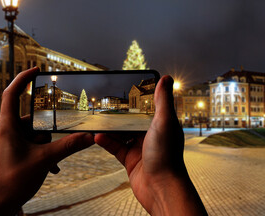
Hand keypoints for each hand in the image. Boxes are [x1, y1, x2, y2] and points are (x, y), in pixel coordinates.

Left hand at [0, 67, 94, 214]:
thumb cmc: (10, 182)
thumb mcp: (44, 160)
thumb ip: (69, 146)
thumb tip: (89, 137)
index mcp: (7, 127)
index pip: (12, 94)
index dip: (23, 79)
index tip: (36, 70)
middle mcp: (7, 132)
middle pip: (32, 120)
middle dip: (47, 133)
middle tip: (51, 147)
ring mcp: (10, 143)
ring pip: (35, 135)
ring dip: (47, 147)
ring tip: (50, 162)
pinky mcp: (14, 153)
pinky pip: (32, 146)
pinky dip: (43, 154)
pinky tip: (51, 167)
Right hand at [95, 75, 206, 214]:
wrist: (161, 188)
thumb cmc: (167, 155)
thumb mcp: (164, 121)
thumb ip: (163, 100)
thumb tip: (166, 78)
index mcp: (162, 124)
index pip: (149, 107)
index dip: (139, 98)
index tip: (126, 89)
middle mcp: (152, 135)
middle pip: (133, 120)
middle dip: (120, 113)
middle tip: (106, 104)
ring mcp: (140, 147)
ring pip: (122, 133)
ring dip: (111, 127)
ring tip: (98, 118)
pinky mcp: (130, 160)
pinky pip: (115, 147)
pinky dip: (106, 141)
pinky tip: (97, 136)